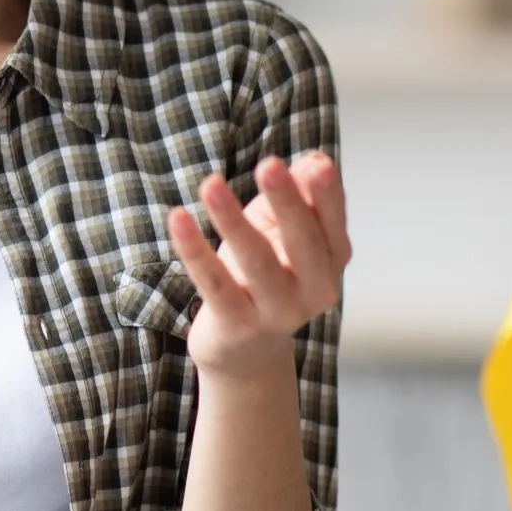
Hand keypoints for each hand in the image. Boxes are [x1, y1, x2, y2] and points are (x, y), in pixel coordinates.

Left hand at [166, 151, 350, 381]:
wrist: (245, 351)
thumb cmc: (266, 275)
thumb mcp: (283, 230)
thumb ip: (299, 194)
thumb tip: (311, 160)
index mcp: (331, 261)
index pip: (333, 223)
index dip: (327, 194)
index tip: (316, 164)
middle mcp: (313, 289)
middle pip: (303, 242)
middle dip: (287, 202)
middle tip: (269, 165)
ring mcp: (276, 312)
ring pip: (256, 261)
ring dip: (232, 220)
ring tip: (210, 184)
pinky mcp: (237, 325)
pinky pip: (213, 283)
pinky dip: (194, 250)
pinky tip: (178, 219)